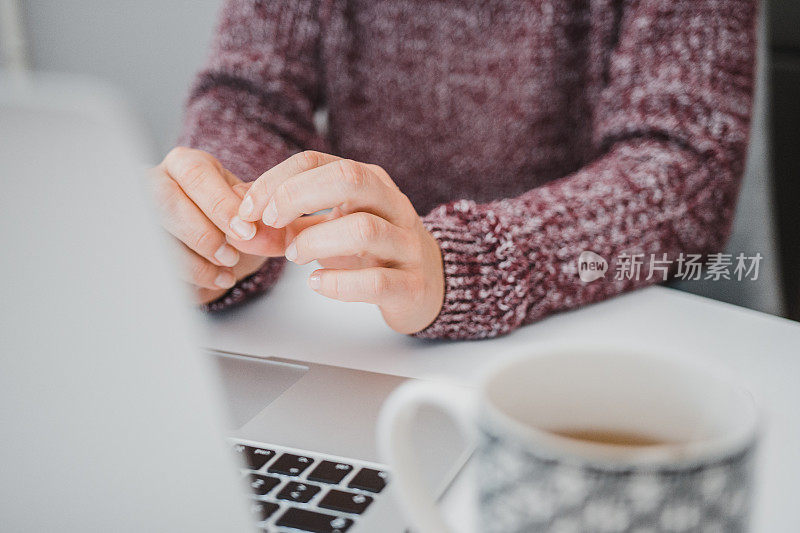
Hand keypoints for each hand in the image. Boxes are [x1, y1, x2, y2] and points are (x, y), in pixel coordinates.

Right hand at [147, 147, 285, 303]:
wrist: (216, 243)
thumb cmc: (231, 219)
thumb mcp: (251, 209)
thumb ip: (265, 215)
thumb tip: (276, 228)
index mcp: (186, 164)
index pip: (196, 175)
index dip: (221, 204)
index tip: (246, 230)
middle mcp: (156, 184)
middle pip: (167, 203)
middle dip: (204, 233)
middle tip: (232, 255)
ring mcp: (141, 215)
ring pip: (157, 237)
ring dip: (196, 261)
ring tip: (228, 271)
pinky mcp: (140, 247)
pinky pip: (156, 264)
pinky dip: (190, 277)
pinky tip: (216, 280)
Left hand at [236, 151, 444, 333]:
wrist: (429, 283)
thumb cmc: (373, 250)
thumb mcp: (333, 223)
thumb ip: (289, 220)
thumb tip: (239, 217)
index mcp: (369, 182)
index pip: (317, 162)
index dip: (276, 181)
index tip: (249, 208)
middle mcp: (392, 205)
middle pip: (348, 178)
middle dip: (297, 196)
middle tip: (271, 223)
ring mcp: (406, 244)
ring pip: (363, 229)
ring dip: (316, 242)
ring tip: (296, 256)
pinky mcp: (411, 284)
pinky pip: (377, 281)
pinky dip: (338, 284)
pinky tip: (317, 284)